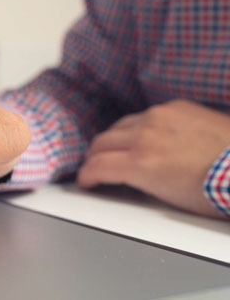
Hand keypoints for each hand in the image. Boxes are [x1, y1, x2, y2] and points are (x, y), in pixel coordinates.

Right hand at [77, 99, 229, 217]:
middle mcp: (144, 134)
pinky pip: (147, 114)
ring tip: (119, 150)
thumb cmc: (217, 189)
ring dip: (115, 139)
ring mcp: (160, 116)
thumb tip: (128, 178)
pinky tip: (147, 135)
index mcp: (140, 162)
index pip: (96, 166)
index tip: (86, 181)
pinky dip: (140, 126)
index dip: (86, 177)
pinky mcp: (177, 106)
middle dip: (95, 157)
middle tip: (96, 167)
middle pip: (102, 142)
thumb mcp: (168, 196)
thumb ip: (140, 181)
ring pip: (121, 125)